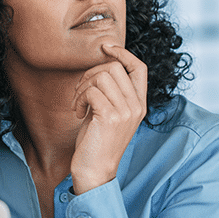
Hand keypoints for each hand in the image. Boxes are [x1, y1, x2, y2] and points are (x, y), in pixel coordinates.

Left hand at [70, 45, 146, 192]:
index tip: (105, 47)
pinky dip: (79, 99)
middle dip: (90, 73)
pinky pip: (92, 91)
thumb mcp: (109, 113)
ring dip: (82, 86)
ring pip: (101, 76)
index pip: (140, 67)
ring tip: (78, 104)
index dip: (123, 53)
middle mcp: (137, 106)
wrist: (96, 170)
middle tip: (80, 92)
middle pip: (115, 67)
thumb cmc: (97, 141)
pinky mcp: (111, 117)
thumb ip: (111, 92)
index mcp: (139, 104)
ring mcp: (126, 112)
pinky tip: (78, 113)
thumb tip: (100, 66)